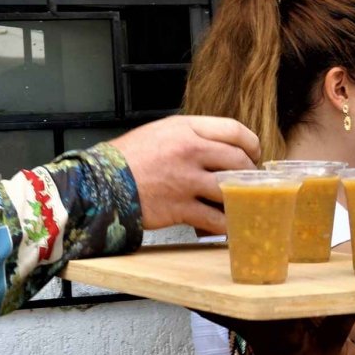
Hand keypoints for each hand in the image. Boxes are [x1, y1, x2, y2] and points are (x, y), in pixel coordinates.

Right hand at [108, 115, 259, 233]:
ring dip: (242, 198)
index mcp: (186, 128)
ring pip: (231, 189)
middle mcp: (190, 151)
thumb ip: (190, 136)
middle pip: (238, 160)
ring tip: (244, 203)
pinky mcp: (181, 208)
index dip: (251, 144)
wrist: (101, 183)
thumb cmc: (128, 158)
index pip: (235, 130)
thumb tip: (219, 147)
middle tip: (250, 181)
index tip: (254, 154)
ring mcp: (187, 181)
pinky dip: (227, 224)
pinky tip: (230, 226)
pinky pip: (216, 219)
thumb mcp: (160, 132)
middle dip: (250, 172)